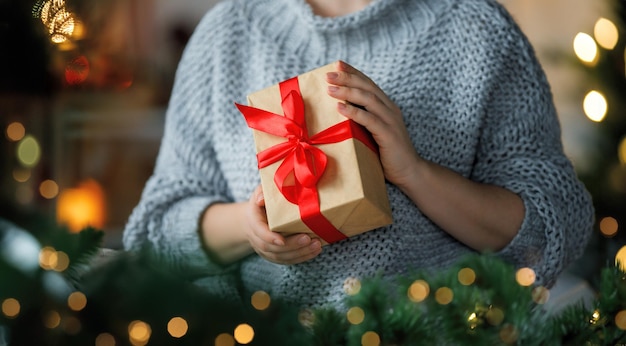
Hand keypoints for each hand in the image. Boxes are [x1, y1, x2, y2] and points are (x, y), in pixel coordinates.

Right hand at [244, 185, 322, 263]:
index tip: (281, 240)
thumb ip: (261, 193)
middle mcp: (257, 239)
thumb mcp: (260, 192)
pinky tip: (314, 251)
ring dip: (300, 253)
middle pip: (273, 248)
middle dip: (291, 245)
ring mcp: (265, 250)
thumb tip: (262, 199)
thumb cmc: (262, 203)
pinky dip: (301, 257)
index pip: (260, 233)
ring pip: (281, 256)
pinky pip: (287, 260)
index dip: (270, 238)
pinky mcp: (274, 256)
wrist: (253, 219)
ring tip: (316, 245)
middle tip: (308, 239)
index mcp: (254, 222)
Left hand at [326, 60, 421, 188]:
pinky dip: (354, 112)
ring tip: (330, 89)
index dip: (353, 72)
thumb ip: (361, 123)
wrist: (409, 172)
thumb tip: (336, 116)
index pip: (368, 84)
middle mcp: (389, 109)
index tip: (337, 64)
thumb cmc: (387, 155)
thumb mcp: (372, 134)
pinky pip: (369, 120)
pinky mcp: (388, 134)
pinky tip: (340, 107)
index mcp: (386, 107)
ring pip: (368, 100)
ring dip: (348, 92)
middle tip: (328, 74)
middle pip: (367, 87)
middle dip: (347, 78)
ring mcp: (390, 121)